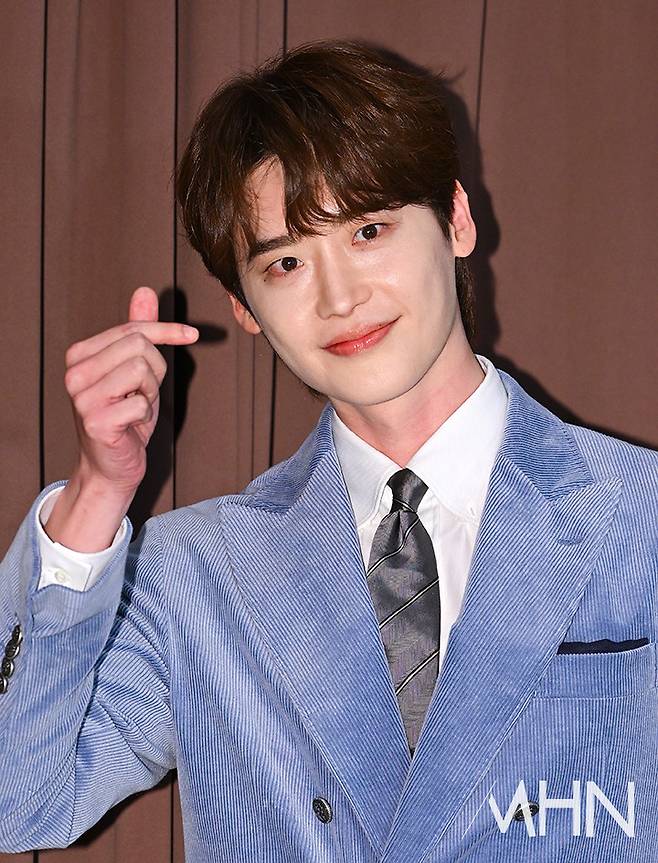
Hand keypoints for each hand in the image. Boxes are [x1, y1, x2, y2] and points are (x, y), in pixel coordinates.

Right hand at [64, 286, 197, 494]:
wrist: (110, 466)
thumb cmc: (125, 417)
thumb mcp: (136, 370)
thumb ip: (138, 331)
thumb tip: (144, 291)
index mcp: (80, 354)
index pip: (132, 328)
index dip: (167, 330)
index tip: (193, 334)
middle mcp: (75, 372)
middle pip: (140, 345)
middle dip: (156, 370)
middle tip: (144, 394)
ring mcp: (82, 397)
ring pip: (142, 369)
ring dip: (151, 392)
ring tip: (136, 408)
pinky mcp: (95, 421)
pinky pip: (142, 403)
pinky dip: (146, 416)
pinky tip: (132, 426)